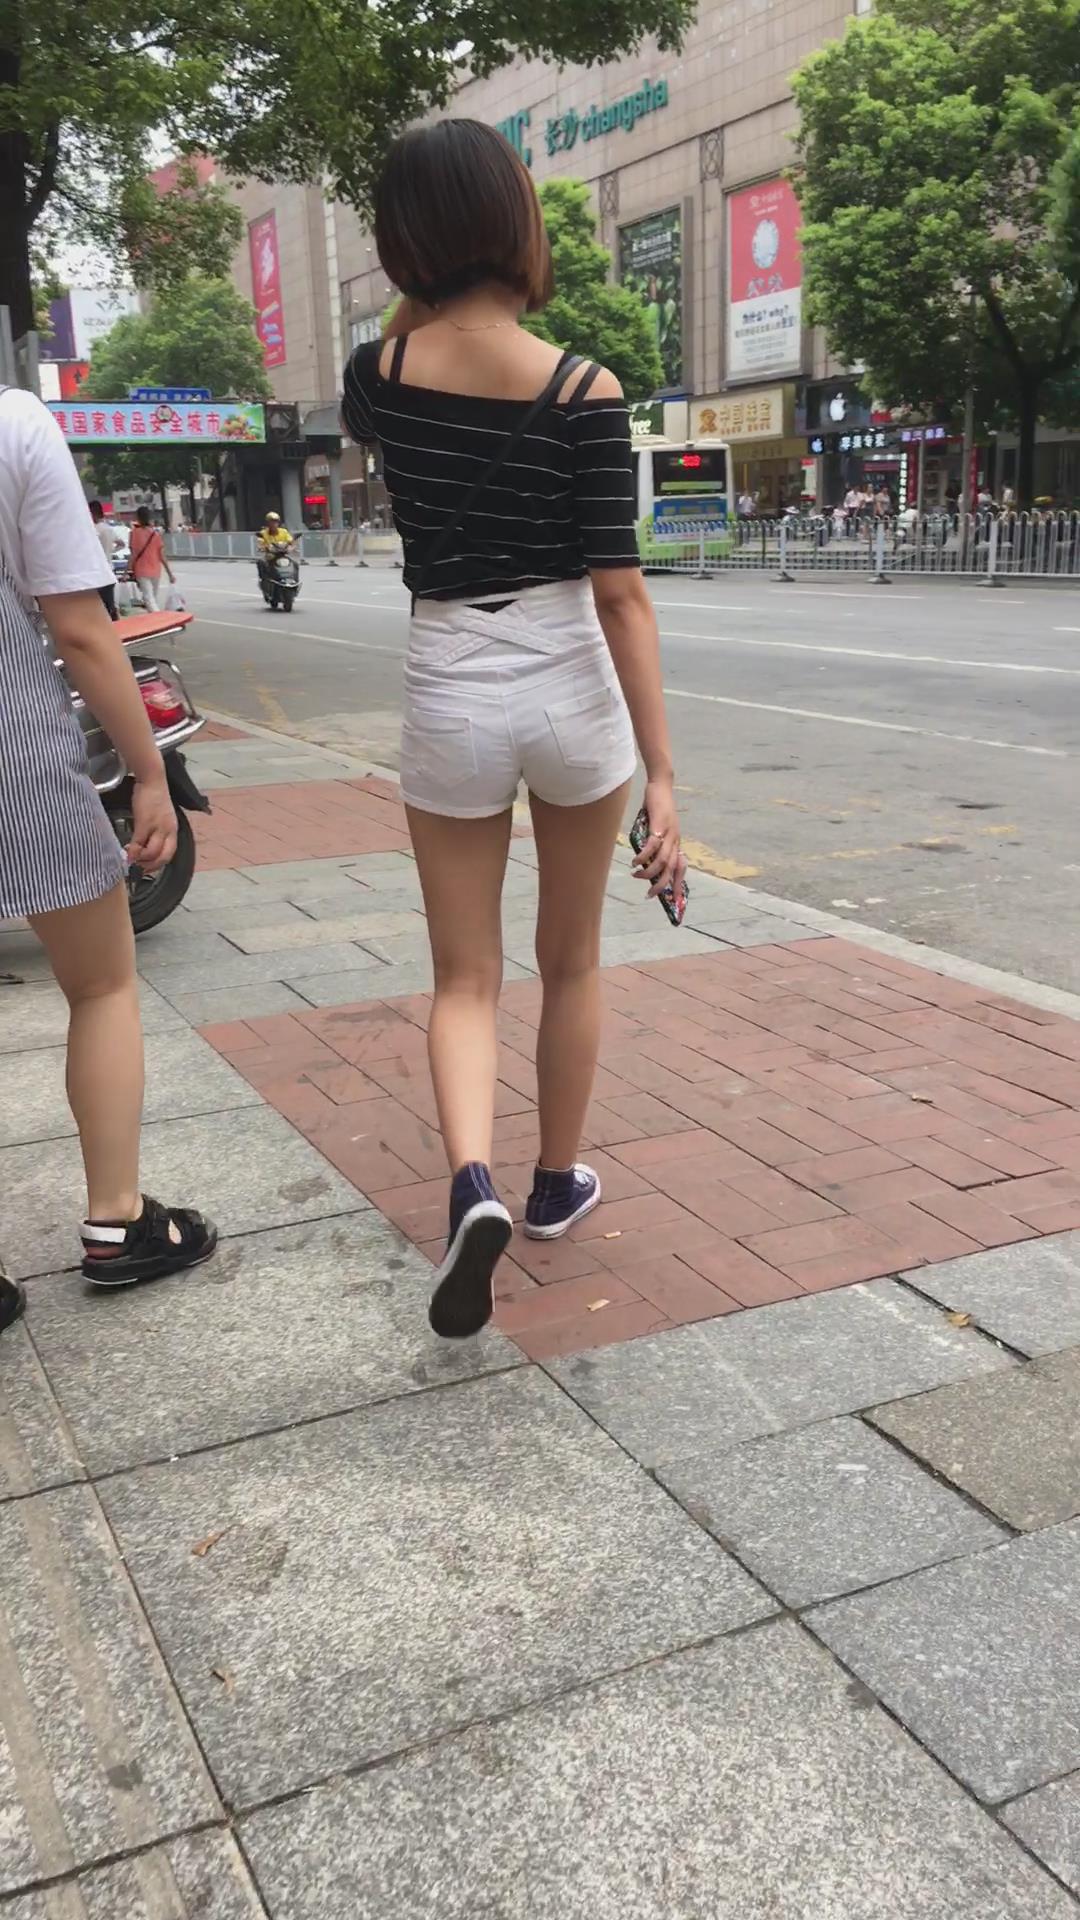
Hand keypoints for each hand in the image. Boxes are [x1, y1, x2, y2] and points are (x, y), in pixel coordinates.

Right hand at [127, 771, 176, 871]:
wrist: (152, 780)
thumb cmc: (153, 796)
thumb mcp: (160, 816)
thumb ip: (157, 830)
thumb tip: (145, 844)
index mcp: (173, 830)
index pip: (170, 853)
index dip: (159, 864)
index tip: (147, 868)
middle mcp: (169, 830)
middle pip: (164, 857)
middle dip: (151, 866)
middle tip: (139, 869)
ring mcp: (158, 827)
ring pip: (152, 853)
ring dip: (141, 860)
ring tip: (131, 860)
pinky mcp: (145, 822)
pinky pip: (139, 842)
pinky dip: (133, 851)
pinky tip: (126, 851)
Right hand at [632, 777, 686, 899]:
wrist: (660, 785)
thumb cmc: (657, 806)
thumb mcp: (656, 827)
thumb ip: (652, 842)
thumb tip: (642, 858)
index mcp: (676, 842)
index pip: (680, 867)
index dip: (678, 883)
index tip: (674, 899)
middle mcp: (675, 840)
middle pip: (671, 868)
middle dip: (662, 884)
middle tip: (650, 895)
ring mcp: (669, 833)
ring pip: (662, 860)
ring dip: (649, 872)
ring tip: (636, 876)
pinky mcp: (659, 826)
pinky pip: (652, 846)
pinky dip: (643, 856)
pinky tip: (635, 862)